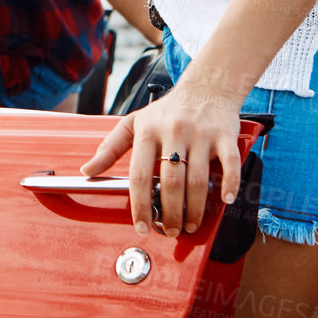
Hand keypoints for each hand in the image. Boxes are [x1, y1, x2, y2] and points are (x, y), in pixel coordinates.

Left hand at [79, 81, 242, 237]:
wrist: (205, 87)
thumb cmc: (167, 111)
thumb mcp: (133, 124)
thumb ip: (109, 149)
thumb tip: (87, 171)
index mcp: (148, 131)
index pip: (140, 175)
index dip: (139, 205)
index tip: (142, 226)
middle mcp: (174, 131)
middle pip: (171, 182)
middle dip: (171, 213)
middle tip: (171, 230)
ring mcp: (200, 134)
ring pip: (198, 180)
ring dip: (195, 209)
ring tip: (191, 224)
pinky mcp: (224, 135)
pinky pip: (229, 164)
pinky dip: (230, 184)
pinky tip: (225, 200)